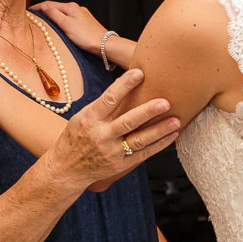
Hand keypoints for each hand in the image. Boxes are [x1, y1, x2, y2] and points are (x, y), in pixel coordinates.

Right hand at [30, 1, 106, 54]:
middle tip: (34, 17)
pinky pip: (70, 19)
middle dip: (45, 11)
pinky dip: (62, 21)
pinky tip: (60, 27)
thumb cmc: (85, 36)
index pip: (50, 4)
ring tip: (45, 22)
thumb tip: (44, 6)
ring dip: (53, 16)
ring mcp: (82, 15)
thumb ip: (54, 14)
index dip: (38, 7)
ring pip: (64, 14)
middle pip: (57, 7)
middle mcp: (77, 8)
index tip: (28, 11)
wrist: (104, 44)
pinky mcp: (86, 23)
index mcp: (71, 7)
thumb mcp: (66, 24)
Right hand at [43, 68, 179, 191]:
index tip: (140, 73)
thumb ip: (103, 106)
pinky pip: (143, 154)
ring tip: (176, 120)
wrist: (66, 169)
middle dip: (147, 111)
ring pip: (139, 140)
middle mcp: (101, 135)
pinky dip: (159, 145)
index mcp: (90, 119)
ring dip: (159, 130)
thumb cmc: (76, 136)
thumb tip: (128, 86)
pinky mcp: (120, 165)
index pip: (109, 99)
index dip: (124, 85)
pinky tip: (172, 135)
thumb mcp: (82, 117)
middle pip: (128, 121)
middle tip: (165, 101)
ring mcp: (111, 152)